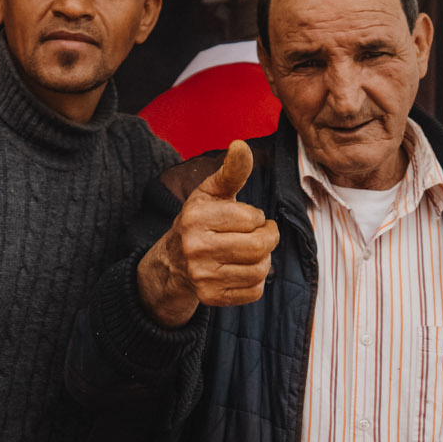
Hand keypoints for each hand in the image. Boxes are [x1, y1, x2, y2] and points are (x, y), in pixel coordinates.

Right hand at [136, 140, 279, 326]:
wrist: (173, 262)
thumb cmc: (201, 221)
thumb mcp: (211, 193)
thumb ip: (231, 170)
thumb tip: (240, 144)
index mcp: (195, 216)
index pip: (252, 218)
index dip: (256, 217)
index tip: (248, 218)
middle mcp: (195, 247)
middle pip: (259, 246)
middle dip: (269, 238)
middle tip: (263, 234)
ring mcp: (201, 275)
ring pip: (260, 270)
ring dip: (264, 260)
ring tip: (251, 252)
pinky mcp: (210, 297)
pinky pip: (254, 292)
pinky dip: (256, 281)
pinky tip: (242, 270)